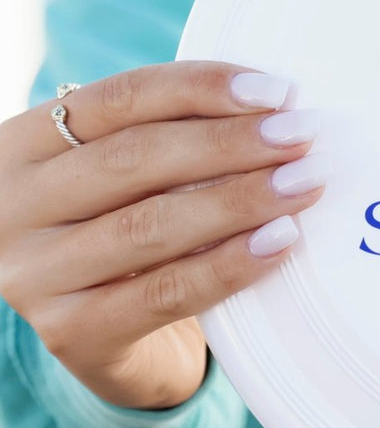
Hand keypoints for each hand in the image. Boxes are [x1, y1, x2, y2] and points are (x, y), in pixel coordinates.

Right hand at [0, 62, 327, 409]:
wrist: (106, 339)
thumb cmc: (129, 230)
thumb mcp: (131, 176)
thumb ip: (177, 135)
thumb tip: (278, 104)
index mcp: (25, 144)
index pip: (120, 98)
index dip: (201, 88)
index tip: (275, 90)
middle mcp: (15, 205)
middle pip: (134, 158)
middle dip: (230, 143)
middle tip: (301, 136)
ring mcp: (33, 275)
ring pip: (150, 225)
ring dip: (239, 200)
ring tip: (303, 184)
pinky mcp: (70, 334)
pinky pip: (164, 293)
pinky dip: (229, 265)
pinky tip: (280, 242)